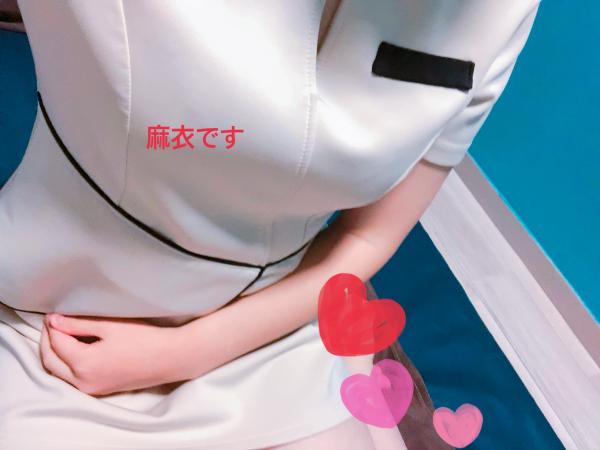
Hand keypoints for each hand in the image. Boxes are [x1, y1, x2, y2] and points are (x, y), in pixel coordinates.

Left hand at [40, 313, 186, 395]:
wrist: (170, 358)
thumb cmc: (144, 339)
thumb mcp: (110, 326)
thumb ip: (78, 324)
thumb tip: (54, 321)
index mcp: (84, 364)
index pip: (56, 343)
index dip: (52, 325)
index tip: (54, 312)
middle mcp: (83, 382)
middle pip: (50, 361)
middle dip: (47, 341)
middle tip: (52, 322)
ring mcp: (91, 389)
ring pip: (58, 372)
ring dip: (55, 353)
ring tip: (61, 333)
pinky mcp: (100, 390)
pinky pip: (72, 378)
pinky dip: (66, 363)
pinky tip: (74, 349)